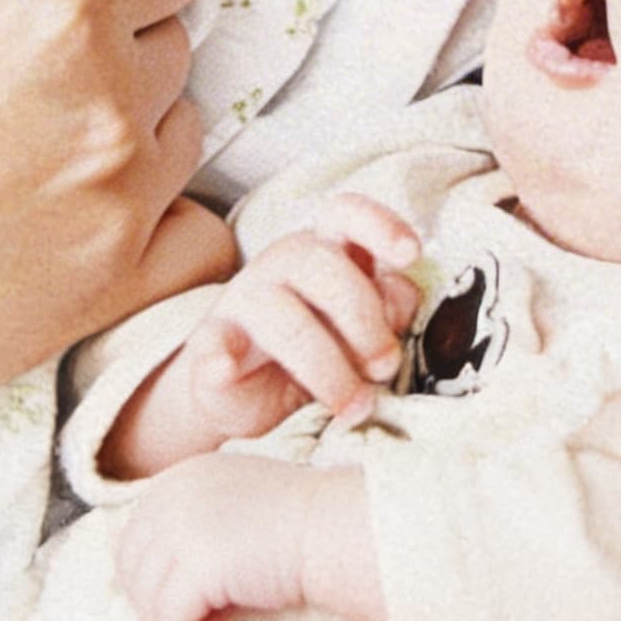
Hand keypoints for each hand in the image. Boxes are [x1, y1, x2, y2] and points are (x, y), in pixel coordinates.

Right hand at [0, 0, 237, 447]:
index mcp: (55, 16)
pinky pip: (204, 225)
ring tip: (45, 159)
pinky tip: (103, 218)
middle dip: (124, 46)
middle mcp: (110, 98)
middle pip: (175, 39)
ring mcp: (131, 192)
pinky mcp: (136, 274)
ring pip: (186, 124)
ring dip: (142, 128)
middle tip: (36, 88)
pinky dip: (170, 219)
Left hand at [116, 455, 318, 620]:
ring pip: (148, 600)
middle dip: (157, 609)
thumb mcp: (236, 506)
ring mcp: (183, 525)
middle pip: (132, 570)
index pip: (134, 539)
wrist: (338, 527)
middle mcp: (174, 493)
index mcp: (182, 476)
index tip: (187, 606)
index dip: (152, 582)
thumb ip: (194, 523)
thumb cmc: (301, 526)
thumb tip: (155, 576)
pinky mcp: (198, 563)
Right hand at [178, 195, 423, 438]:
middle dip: (365, 320)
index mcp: (326, 248)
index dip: (381, 226)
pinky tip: (225, 368)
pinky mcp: (210, 343)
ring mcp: (244, 299)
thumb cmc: (318, 347)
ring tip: (353, 405)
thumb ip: (388, 307)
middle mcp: (284, 262)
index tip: (410, 254)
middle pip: (325, 267)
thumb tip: (401, 297)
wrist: (241, 390)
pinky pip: (213, 343)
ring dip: (327, 367)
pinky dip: (219, 356)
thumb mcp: (361, 328)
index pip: (349, 215)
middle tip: (384, 367)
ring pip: (285, 317)